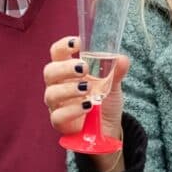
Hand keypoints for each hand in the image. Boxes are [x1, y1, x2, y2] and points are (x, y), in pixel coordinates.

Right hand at [41, 36, 129, 171]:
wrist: (106, 129)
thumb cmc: (103, 102)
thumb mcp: (112, 85)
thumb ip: (116, 71)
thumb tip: (122, 58)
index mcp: (67, 71)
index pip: (57, 53)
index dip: (63, 46)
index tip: (77, 43)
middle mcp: (58, 85)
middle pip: (50, 72)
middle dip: (65, 68)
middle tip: (83, 68)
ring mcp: (57, 105)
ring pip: (51, 94)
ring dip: (69, 89)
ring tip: (87, 88)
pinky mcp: (60, 123)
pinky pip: (58, 116)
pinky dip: (72, 110)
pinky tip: (87, 107)